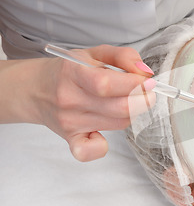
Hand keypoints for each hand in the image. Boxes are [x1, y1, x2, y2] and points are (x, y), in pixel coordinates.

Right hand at [33, 45, 155, 160]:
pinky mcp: (70, 139)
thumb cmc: (70, 71)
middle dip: (143, 101)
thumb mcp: (94, 53)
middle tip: (147, 94)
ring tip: (126, 103)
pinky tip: (104, 131)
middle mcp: (69, 98)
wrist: (34, 89)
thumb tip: (145, 72)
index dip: (134, 85)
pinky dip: (102, 146)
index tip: (148, 82)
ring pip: (117, 124)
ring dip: (131, 114)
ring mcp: (69, 122)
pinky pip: (89, 151)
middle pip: (119, 108)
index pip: (107, 84)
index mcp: (74, 72)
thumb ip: (124, 56)